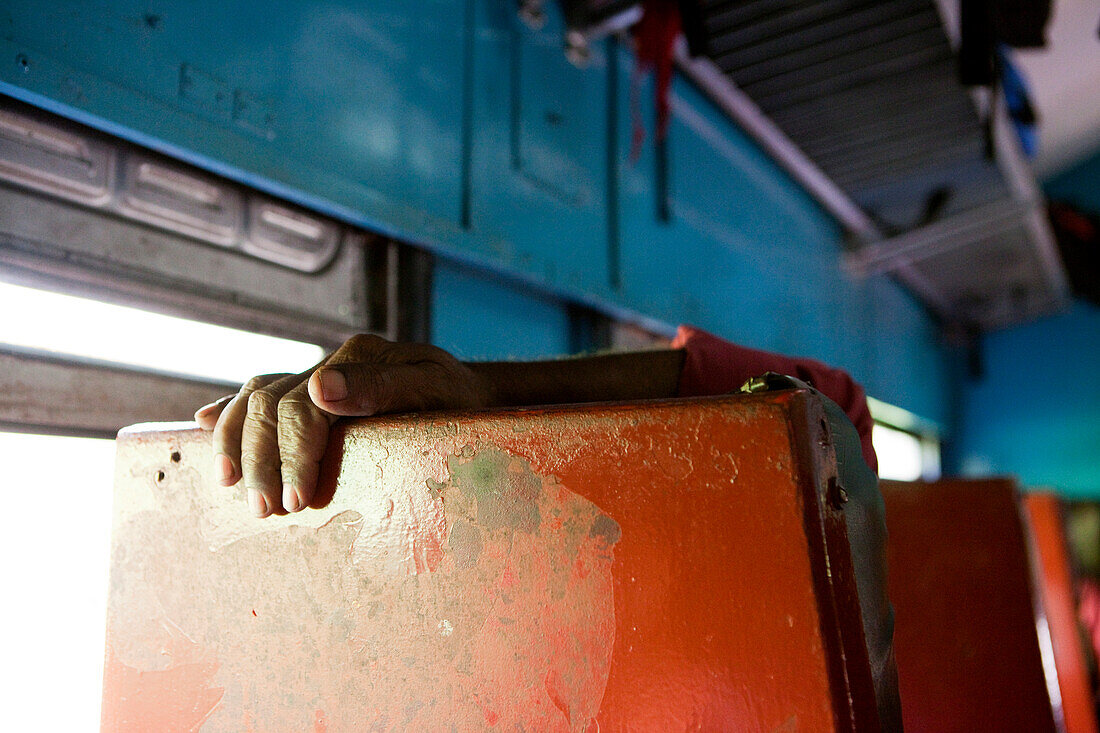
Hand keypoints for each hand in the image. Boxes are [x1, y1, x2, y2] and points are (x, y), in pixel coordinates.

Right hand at [194, 334, 490, 517]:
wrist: (476, 397)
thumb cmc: (465, 403)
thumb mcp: (438, 393)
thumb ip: (384, 387)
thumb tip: (320, 386)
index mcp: (361, 357)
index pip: (303, 404)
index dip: (293, 453)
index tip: (299, 500)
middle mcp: (333, 364)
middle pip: (269, 403)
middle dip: (261, 459)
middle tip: (267, 511)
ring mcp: (320, 376)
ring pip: (255, 397)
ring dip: (237, 442)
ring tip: (231, 487)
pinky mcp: (315, 394)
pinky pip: (261, 395)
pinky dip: (230, 412)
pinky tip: (204, 425)